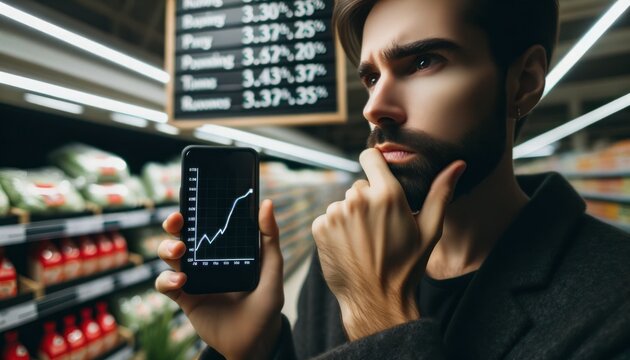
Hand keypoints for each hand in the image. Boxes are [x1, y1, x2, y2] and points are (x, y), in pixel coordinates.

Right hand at [155, 200, 283, 359]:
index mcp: (226, 247)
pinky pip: (165, 284)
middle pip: (182, 234)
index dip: (196, 208)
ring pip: (169, 255)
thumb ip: (270, 238)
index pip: (207, 222)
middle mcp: (207, 259)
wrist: (254, 341)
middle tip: (177, 220)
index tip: (192, 197)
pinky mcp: (184, 297)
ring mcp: (194, 277)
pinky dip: (167, 279)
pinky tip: (181, 281)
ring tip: (180, 252)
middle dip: (173, 224)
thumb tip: (266, 203)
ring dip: (168, 248)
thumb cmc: (266, 304)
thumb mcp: (272, 269)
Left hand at [312, 149, 465, 340]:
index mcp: (387, 195)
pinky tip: (350, 246)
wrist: (376, 300)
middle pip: (359, 186)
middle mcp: (358, 199)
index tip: (378, 175)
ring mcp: (336, 213)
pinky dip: (336, 229)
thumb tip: (459, 164)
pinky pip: (328, 218)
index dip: (374, 164)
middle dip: (368, 201)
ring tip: (365, 241)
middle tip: (379, 228)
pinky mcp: (320, 227)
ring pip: (344, 203)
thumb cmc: (406, 266)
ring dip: (351, 216)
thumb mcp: (429, 230)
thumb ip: (441, 193)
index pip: (370, 157)